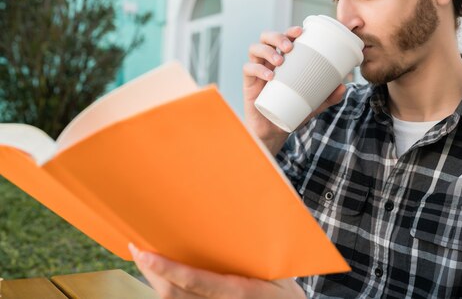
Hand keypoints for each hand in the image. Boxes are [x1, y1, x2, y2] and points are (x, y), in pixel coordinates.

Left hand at [130, 244, 305, 298]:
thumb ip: (257, 251)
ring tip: (145, 258)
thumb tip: (251, 210)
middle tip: (137, 248)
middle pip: (174, 294)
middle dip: (151, 272)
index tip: (144, 252)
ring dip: (156, 280)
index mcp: (239, 293)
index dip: (166, 268)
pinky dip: (169, 289)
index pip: (195, 281)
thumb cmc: (285, 293)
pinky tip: (161, 275)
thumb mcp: (278, 271)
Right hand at [243, 27, 344, 153]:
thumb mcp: (314, 104)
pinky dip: (258, 69)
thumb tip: (343, 87)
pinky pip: (248, 69)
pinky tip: (269, 76)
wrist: (276, 131)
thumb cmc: (292, 111)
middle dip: (278, 37)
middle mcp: (269, 61)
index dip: (290, 30)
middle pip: (267, 37)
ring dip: (267, 50)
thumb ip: (328, 97)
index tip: (301, 31)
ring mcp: (257, 70)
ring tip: (280, 61)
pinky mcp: (249, 83)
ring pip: (255, 49)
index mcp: (283, 59)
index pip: (284, 37)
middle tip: (289, 47)